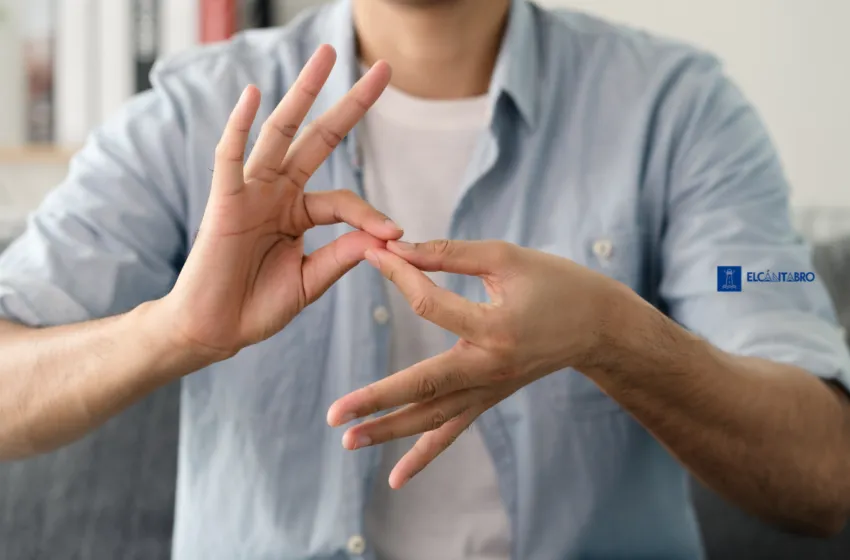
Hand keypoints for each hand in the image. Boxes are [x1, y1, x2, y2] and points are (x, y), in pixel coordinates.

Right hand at [162, 46, 399, 359]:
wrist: (216, 329)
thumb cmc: (258, 306)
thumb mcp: (312, 279)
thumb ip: (344, 254)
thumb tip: (386, 235)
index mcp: (299, 212)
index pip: (344, 200)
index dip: (371, 215)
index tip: (396, 235)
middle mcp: (278, 193)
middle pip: (318, 138)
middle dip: (350, 105)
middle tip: (382, 70)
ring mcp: (251, 192)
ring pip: (280, 133)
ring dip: (303, 93)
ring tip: (326, 57)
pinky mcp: (223, 201)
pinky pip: (230, 157)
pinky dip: (239, 125)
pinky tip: (255, 95)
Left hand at [327, 239, 626, 487]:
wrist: (598, 326)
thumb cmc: (556, 283)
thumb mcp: (507, 258)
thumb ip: (450, 254)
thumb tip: (398, 247)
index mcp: (495, 327)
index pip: (431, 304)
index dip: (399, 275)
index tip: (373, 254)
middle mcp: (490, 368)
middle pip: (423, 386)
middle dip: (376, 400)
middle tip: (335, 415)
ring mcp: (489, 390)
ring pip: (433, 418)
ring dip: (389, 432)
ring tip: (347, 442)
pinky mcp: (488, 399)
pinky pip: (452, 431)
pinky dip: (424, 456)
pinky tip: (395, 479)